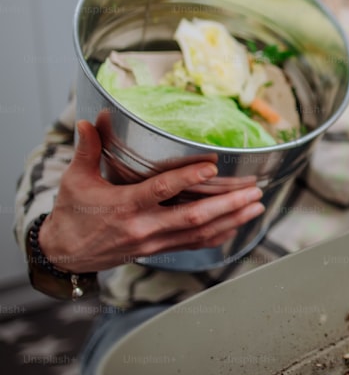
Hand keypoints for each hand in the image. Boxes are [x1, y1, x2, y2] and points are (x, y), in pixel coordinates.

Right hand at [38, 119, 264, 272]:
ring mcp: (154, 242)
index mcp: (124, 205)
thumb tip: (91, 120)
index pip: (162, 191)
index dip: (188, 179)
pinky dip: (219, 236)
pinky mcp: (159, 250)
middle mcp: (143, 226)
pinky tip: (239, 225)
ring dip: (232, 219)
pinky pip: (194, 245)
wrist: (65, 254)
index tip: (213, 167)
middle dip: (227, 204)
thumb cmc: (72, 214)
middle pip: (192, 217)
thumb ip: (87, 150)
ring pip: (199, 233)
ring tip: (257, 205)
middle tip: (254, 190)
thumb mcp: (75, 180)